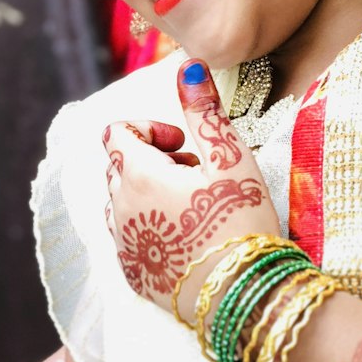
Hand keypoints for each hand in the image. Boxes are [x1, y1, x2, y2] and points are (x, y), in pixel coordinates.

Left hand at [104, 58, 279, 314]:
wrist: (243, 297)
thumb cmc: (241, 223)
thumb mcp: (230, 159)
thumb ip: (203, 111)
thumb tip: (188, 65)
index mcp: (137, 175)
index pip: (117, 133)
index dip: (149, 129)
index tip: (183, 142)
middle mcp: (118, 208)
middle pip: (118, 167)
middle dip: (152, 161)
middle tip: (197, 175)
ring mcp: (123, 245)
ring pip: (121, 203)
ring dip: (150, 194)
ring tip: (195, 207)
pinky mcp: (132, 275)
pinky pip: (129, 239)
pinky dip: (150, 228)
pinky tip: (189, 239)